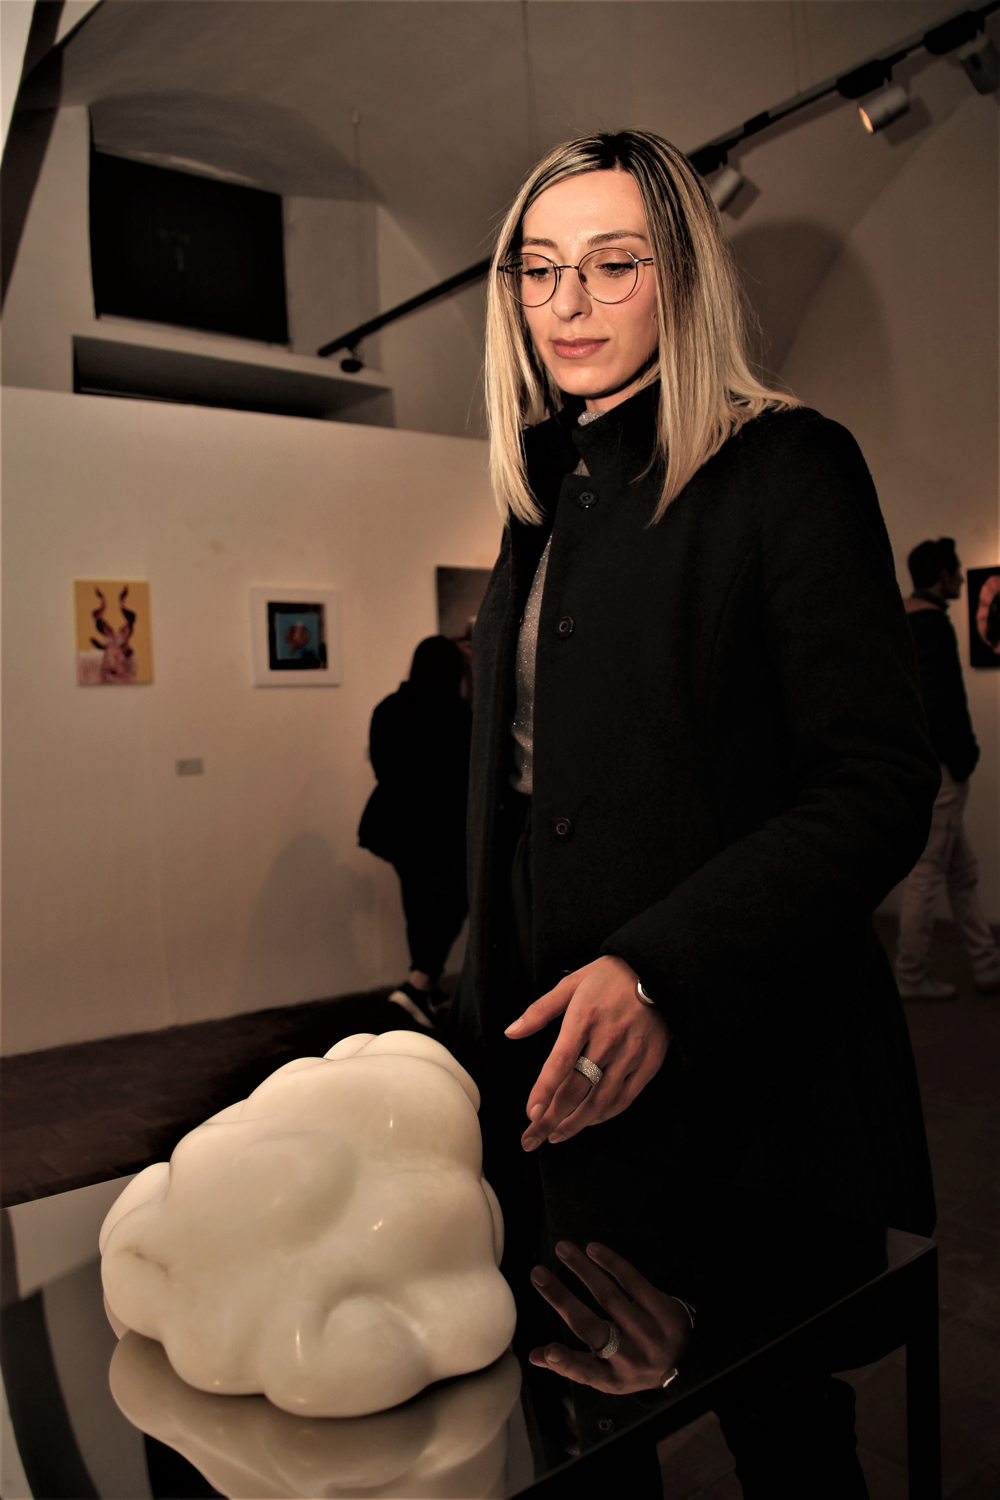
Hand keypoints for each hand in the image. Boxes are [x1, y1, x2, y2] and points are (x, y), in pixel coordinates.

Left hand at [505, 956, 669, 1149]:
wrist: (657, 971)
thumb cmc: (609, 977)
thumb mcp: (571, 984)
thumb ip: (539, 1011)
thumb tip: (511, 1032)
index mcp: (585, 1017)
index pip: (561, 1062)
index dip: (545, 1091)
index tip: (531, 1113)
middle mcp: (608, 1039)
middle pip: (577, 1089)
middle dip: (551, 1118)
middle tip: (532, 1138)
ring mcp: (631, 1053)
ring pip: (600, 1100)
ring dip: (576, 1123)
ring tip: (555, 1135)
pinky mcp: (649, 1063)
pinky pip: (624, 1098)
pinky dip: (604, 1115)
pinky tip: (587, 1121)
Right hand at [529, 1240, 690, 1392]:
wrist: (686, 1358)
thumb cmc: (635, 1365)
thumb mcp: (609, 1375)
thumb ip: (574, 1365)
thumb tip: (534, 1356)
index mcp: (612, 1378)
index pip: (586, 1372)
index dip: (566, 1364)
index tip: (547, 1352)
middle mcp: (630, 1358)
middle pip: (591, 1327)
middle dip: (561, 1299)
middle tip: (537, 1274)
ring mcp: (648, 1333)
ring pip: (609, 1296)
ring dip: (582, 1269)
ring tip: (563, 1249)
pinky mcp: (662, 1310)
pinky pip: (633, 1281)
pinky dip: (611, 1263)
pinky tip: (593, 1249)